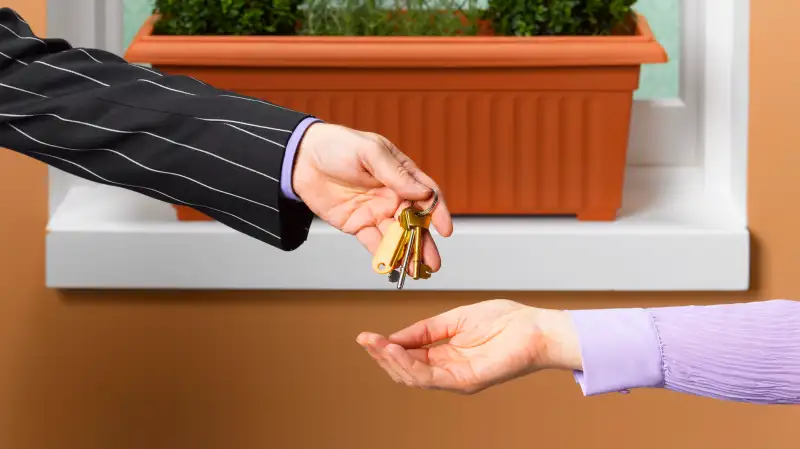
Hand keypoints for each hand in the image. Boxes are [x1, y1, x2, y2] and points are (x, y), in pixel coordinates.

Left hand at [293, 123, 452, 270]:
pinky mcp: (358, 224)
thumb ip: (397, 174)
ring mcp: (376, 211)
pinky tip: (394, 267)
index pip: (427, 195)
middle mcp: (392, 195)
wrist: (301, 158)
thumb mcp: (370, 152)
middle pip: (415, 222)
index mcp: (401, 175)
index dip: (438, 212)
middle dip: (425, 242)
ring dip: (408, 253)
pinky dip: (384, 255)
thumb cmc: (338, 146)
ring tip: (417, 270)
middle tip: (433, 262)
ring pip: (397, 236)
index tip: (445, 229)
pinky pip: (374, 243)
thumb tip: (423, 193)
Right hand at [356, 300, 581, 393]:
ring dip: (391, 361)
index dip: (385, 347)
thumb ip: (424, 330)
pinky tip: (396, 351)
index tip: (366, 336)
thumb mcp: (454, 319)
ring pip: (414, 377)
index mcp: (445, 355)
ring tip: (377, 344)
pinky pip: (431, 377)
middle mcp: (448, 370)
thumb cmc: (505, 321)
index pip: (407, 356)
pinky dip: (410, 365)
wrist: (535, 327)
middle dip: (382, 355)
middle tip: (366, 340)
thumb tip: (394, 337)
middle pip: (405, 370)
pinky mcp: (467, 381)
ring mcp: (457, 378)